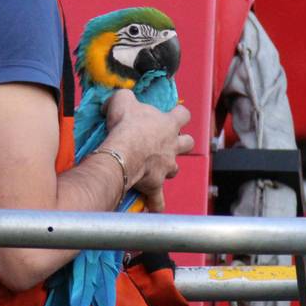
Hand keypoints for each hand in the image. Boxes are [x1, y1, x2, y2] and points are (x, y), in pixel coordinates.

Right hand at [102, 90, 194, 212]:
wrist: (123, 152)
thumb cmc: (126, 125)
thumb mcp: (123, 99)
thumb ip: (125, 97)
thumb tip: (117, 101)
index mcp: (168, 124)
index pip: (184, 115)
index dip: (180, 114)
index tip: (174, 114)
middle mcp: (172, 145)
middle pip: (188, 143)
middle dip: (182, 143)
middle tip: (168, 143)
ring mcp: (167, 166)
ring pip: (175, 169)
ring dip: (167, 168)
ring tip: (155, 169)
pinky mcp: (156, 184)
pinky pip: (158, 198)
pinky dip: (155, 203)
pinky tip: (152, 208)